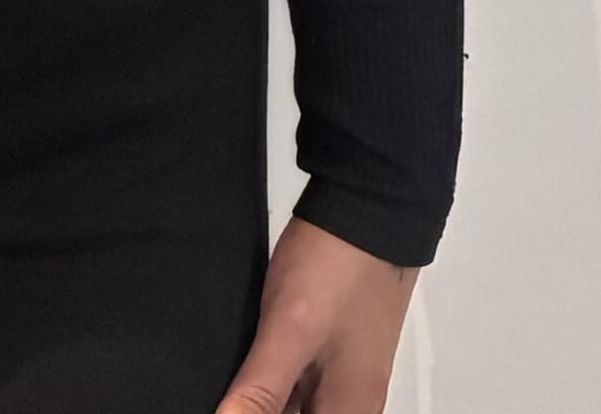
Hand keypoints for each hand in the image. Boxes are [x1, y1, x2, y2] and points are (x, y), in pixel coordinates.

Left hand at [211, 213, 419, 412]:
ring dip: (264, 394)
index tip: (234, 397)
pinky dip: (272, 375)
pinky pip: (299, 377)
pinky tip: (241, 357)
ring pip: (297, 401)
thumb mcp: (289, 333)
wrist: (371, 207)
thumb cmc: (332, 275)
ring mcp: (345, 371)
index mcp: (348, 412)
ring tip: (229, 371)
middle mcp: (352, 403)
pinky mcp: (334, 342)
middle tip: (231, 379)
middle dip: (260, 404)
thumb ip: (260, 392)